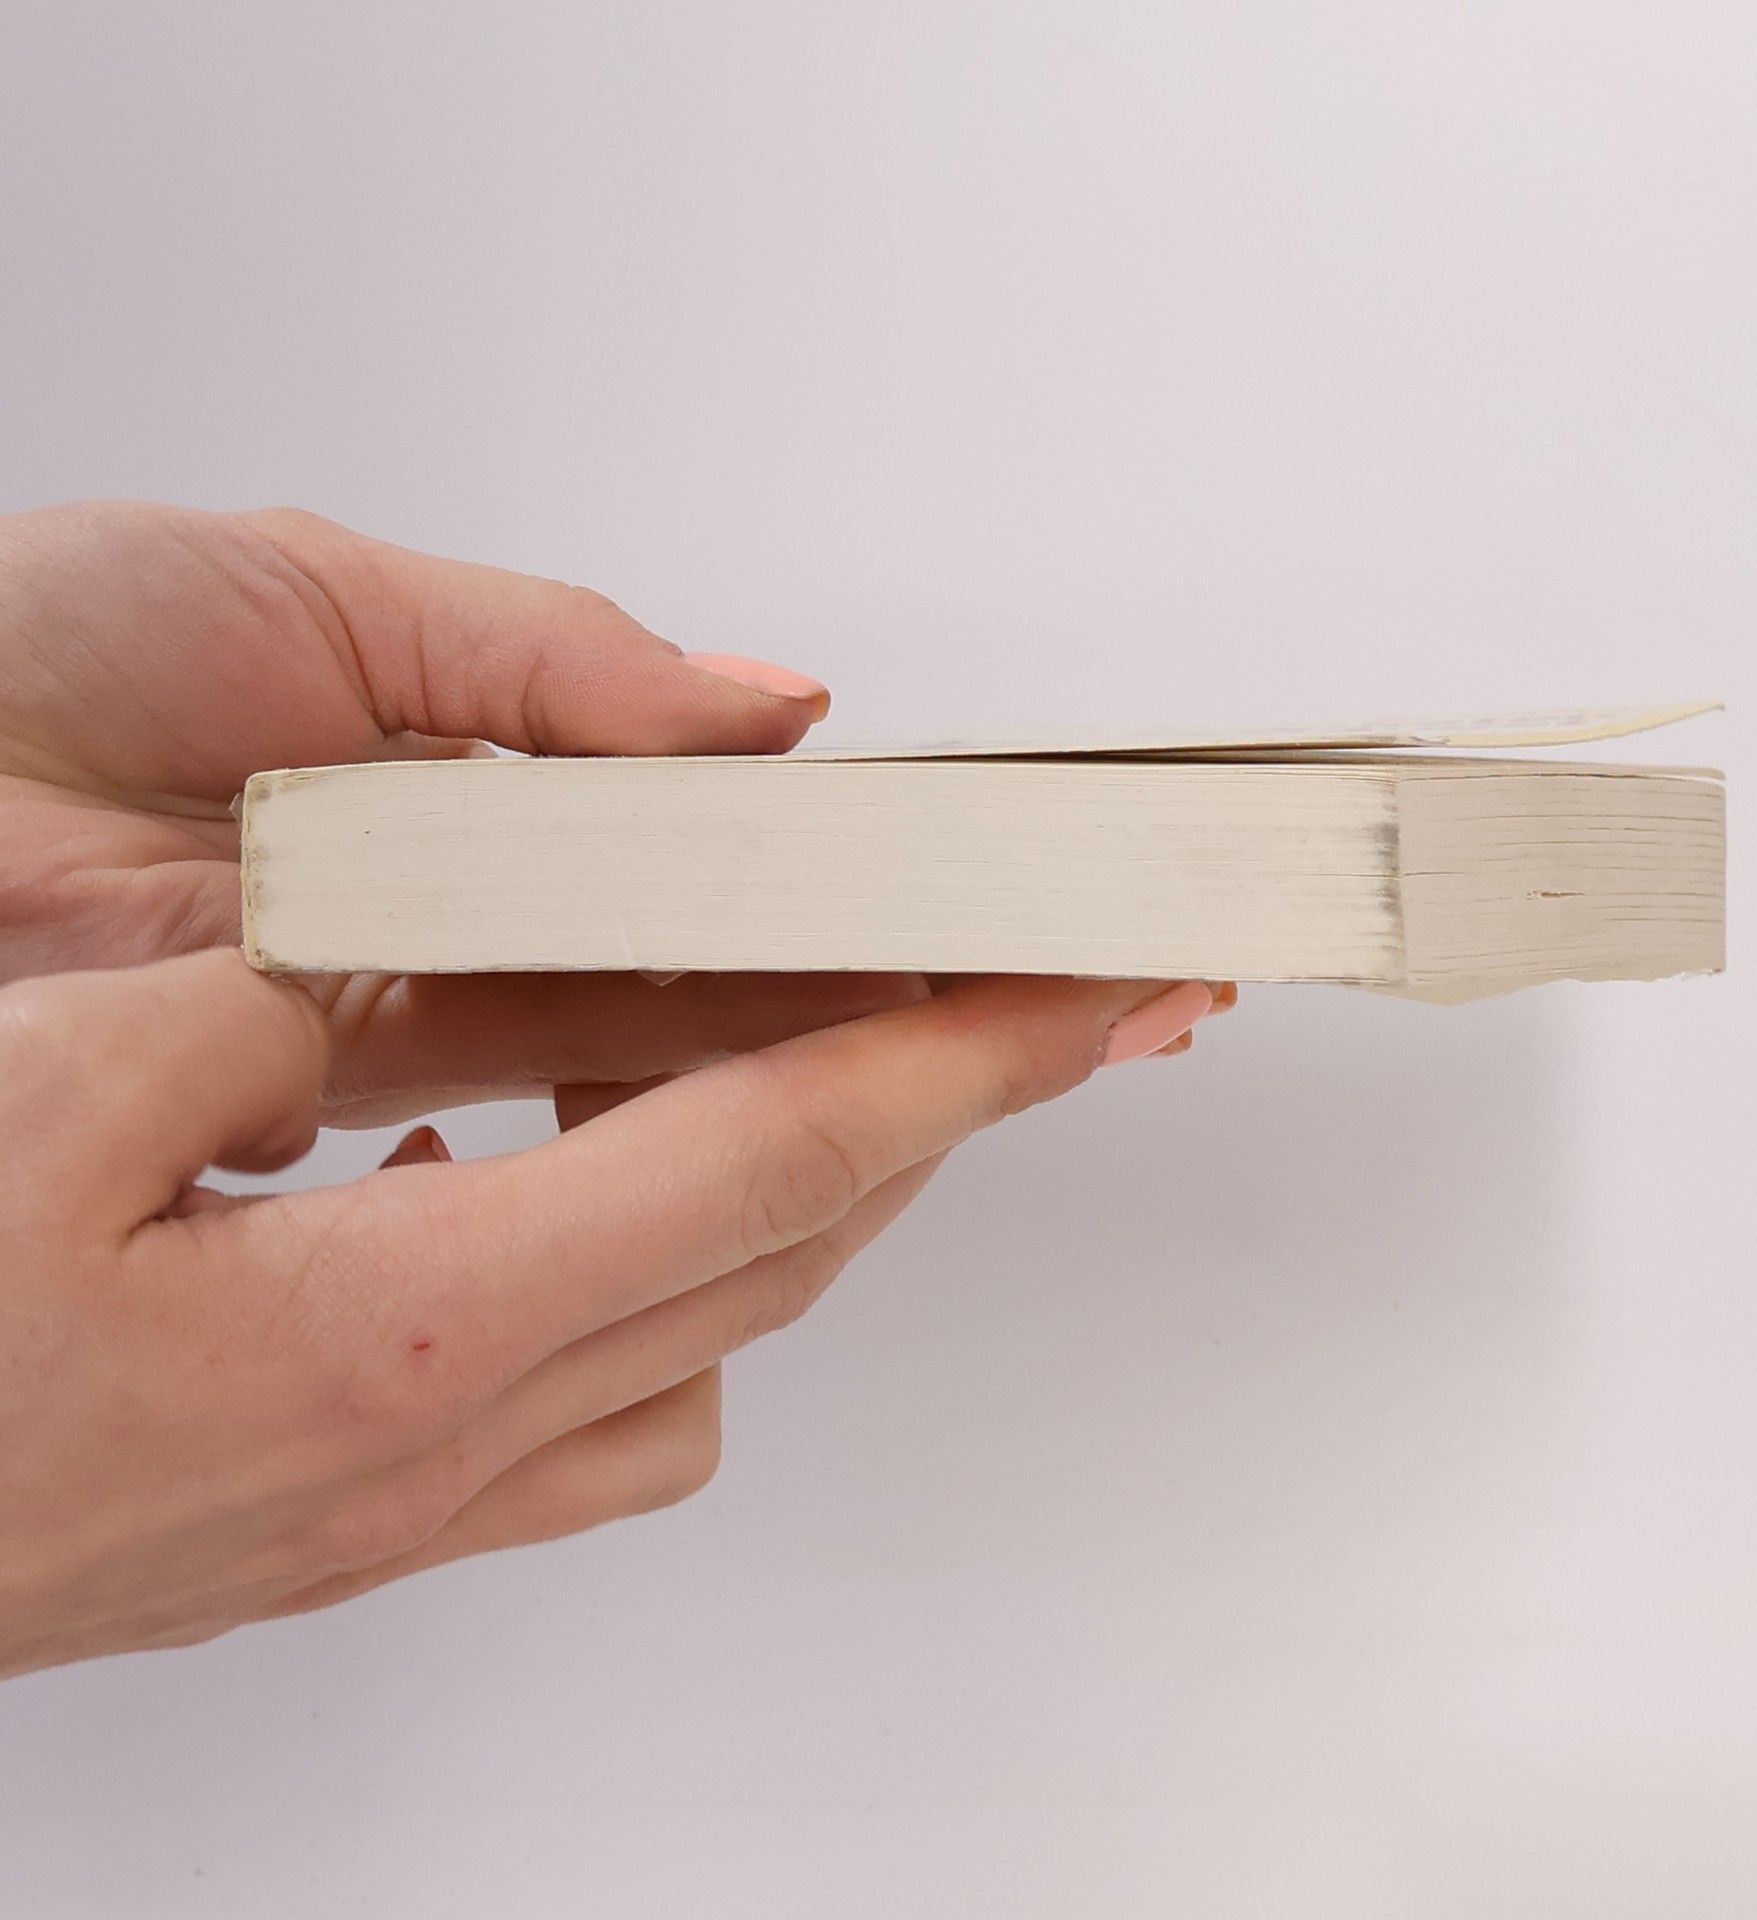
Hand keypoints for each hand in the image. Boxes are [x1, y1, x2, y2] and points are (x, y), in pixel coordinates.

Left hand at [0, 500, 907, 1122]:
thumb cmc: (56, 635)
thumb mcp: (336, 590)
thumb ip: (560, 656)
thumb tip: (768, 702)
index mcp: (497, 776)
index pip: (718, 840)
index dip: (852, 867)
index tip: (980, 885)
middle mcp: (472, 905)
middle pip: (712, 960)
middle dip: (876, 974)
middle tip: (1027, 982)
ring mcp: (412, 997)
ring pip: (644, 1040)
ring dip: (795, 1043)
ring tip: (947, 1036)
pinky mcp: (328, 1076)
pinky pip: (514, 1088)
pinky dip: (637, 1100)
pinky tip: (752, 1099)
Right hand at [0, 951, 1219, 1676]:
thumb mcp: (41, 1101)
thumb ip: (266, 1021)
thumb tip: (370, 986)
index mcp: (410, 1326)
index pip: (784, 1147)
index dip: (960, 1052)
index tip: (1086, 993)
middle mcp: (448, 1442)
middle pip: (790, 1240)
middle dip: (940, 1110)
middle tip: (1026, 1010)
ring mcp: (408, 1505)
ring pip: (714, 1334)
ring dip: (802, 1200)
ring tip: (825, 1074)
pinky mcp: (349, 1522)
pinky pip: (594, 1414)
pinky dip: (655, 1291)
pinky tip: (584, 1207)